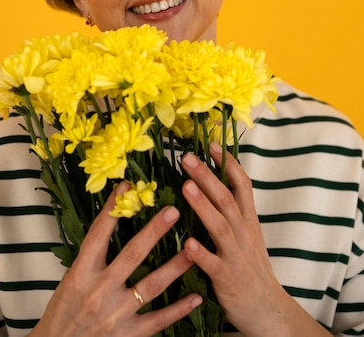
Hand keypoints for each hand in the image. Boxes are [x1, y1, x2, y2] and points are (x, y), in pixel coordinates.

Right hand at [30, 182, 201, 336]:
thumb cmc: (64, 312)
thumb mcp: (70, 280)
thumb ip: (91, 257)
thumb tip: (111, 222)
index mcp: (81, 273)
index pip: (98, 233)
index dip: (112, 208)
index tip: (126, 185)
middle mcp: (99, 291)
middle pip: (132, 255)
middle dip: (154, 231)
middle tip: (173, 211)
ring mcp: (115, 314)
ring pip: (151, 286)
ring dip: (175, 266)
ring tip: (194, 249)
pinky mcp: (128, 335)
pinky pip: (158, 320)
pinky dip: (178, 309)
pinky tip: (196, 296)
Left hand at [181, 143, 329, 336]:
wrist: (268, 310)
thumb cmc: (251, 267)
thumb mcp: (248, 234)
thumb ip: (232, 210)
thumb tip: (210, 182)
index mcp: (248, 220)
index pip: (242, 185)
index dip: (228, 163)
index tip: (211, 143)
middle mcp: (244, 233)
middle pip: (226, 199)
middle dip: (207, 176)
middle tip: (187, 157)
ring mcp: (236, 256)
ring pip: (220, 226)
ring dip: (202, 205)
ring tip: (186, 186)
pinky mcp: (227, 280)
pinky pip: (213, 265)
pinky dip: (200, 254)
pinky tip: (186, 244)